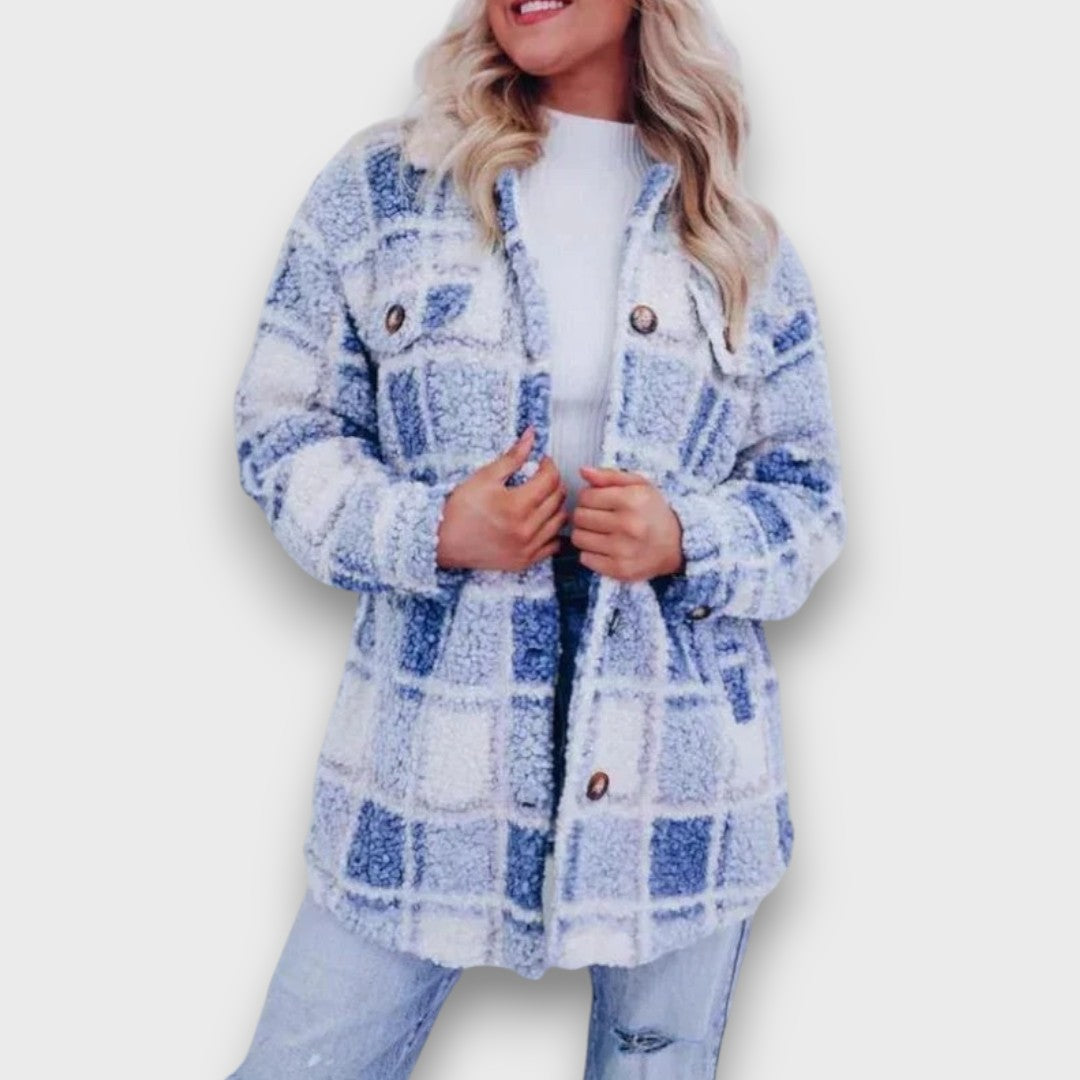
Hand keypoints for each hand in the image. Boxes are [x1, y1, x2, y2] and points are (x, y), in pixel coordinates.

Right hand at [436, 426, 568, 572]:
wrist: (443, 541)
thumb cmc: (460, 508)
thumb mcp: (485, 477)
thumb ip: (512, 457)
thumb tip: (531, 435)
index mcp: (517, 505)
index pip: (550, 479)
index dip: (549, 465)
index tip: (542, 462)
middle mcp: (526, 529)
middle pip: (558, 499)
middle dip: (553, 482)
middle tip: (542, 477)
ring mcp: (527, 548)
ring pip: (559, 521)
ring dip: (555, 505)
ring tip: (542, 497)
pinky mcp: (524, 561)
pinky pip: (553, 545)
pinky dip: (552, 531)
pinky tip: (541, 521)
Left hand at [571, 465, 684, 581]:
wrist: (677, 545)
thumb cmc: (653, 511)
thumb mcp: (639, 485)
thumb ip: (609, 476)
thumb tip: (582, 471)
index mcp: (632, 500)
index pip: (585, 496)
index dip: (588, 497)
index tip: (599, 502)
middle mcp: (628, 525)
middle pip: (579, 517)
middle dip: (585, 515)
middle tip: (599, 517)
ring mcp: (624, 550)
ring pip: (578, 538)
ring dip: (586, 534)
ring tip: (601, 532)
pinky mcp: (620, 570)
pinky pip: (585, 559)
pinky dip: (591, 553)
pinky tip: (605, 548)